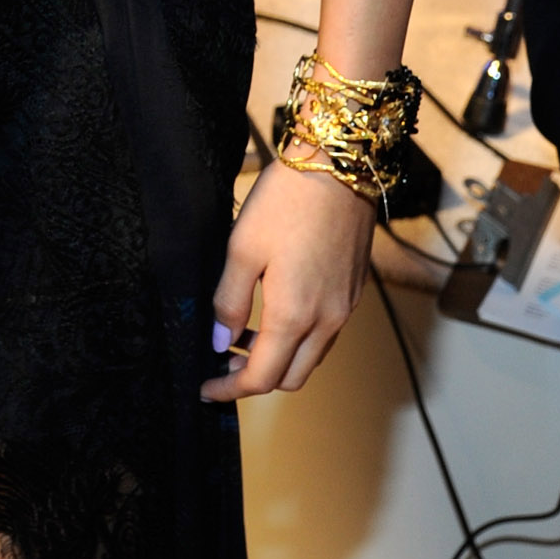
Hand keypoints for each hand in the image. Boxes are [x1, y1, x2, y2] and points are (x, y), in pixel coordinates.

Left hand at [201, 156, 373, 400]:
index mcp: (294, 315)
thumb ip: (229, 301)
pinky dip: (298, 340)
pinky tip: (274, 313)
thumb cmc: (286, 202)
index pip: (262, 378)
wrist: (338, 167)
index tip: (206, 389)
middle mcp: (326, 320)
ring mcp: (344, 308)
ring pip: (311, 358)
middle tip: (223, 365)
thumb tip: (220, 342)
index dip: (230, 391)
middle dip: (255, 380)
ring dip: (278, 359)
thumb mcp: (241, 248)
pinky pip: (325, 334)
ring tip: (243, 336)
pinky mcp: (353, 292)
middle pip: (291, 377)